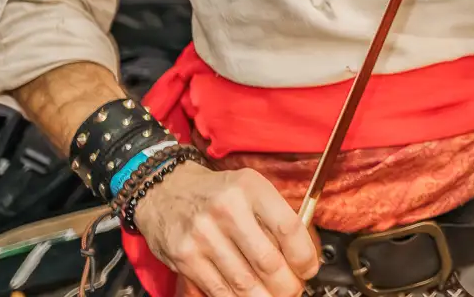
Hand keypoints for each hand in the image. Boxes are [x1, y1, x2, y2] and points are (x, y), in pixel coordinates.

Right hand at [133, 163, 318, 296]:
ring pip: (244, 282)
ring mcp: (203, 235)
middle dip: (287, 285)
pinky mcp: (185, 256)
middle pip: (268, 262)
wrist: (164, 189)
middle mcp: (227, 210)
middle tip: (293, 289)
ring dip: (264, 296)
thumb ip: (274, 216)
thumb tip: (302, 253)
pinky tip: (247, 296)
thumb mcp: (249, 188)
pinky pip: (218, 290)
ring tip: (272, 296)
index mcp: (250, 188)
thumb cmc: (216, 192)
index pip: (289, 228)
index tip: (308, 269)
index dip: (304, 256)